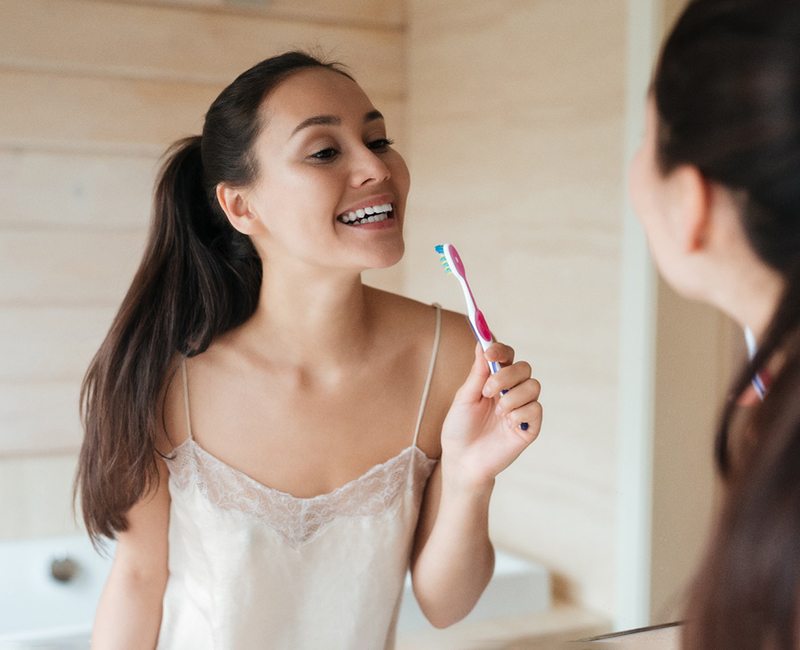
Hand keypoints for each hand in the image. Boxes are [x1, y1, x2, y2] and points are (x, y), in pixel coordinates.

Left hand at [440, 342, 541, 488]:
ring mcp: (521, 409)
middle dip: (506, 375)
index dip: (501, 350)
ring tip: (497, 411)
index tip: (490, 352)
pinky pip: (535, 409)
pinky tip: (507, 423)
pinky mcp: (529, 427)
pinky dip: (520, 413)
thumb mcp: (464, 397)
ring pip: (533, 386)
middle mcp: (511, 391)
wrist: (462, 461)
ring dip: (512, 396)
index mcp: (494, 381)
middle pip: (524, 367)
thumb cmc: (459, 428)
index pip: (507, 356)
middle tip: (487, 390)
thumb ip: (477, 372)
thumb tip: (483, 343)